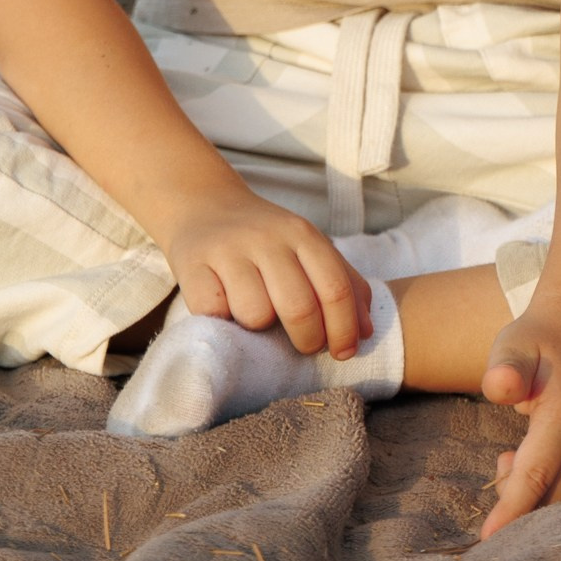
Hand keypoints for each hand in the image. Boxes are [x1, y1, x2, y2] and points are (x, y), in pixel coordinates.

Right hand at [160, 194, 372, 359]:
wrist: (205, 207)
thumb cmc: (267, 241)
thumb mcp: (309, 249)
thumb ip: (343, 284)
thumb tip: (367, 332)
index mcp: (303, 234)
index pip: (335, 288)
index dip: (344, 329)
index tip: (344, 353)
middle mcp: (268, 238)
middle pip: (300, 306)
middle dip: (308, 339)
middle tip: (304, 347)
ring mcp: (229, 250)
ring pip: (256, 314)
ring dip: (259, 330)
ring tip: (256, 317)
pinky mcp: (193, 265)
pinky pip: (215, 313)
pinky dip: (222, 320)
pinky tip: (224, 308)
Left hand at [480, 289, 560, 535]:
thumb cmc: (540, 339)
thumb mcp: (515, 342)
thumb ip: (506, 367)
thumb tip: (498, 387)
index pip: (536, 475)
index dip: (511, 510)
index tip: (488, 540)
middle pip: (557, 501)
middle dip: (521, 515)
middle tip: (497, 482)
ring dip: (551, 514)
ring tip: (519, 475)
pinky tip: (546, 487)